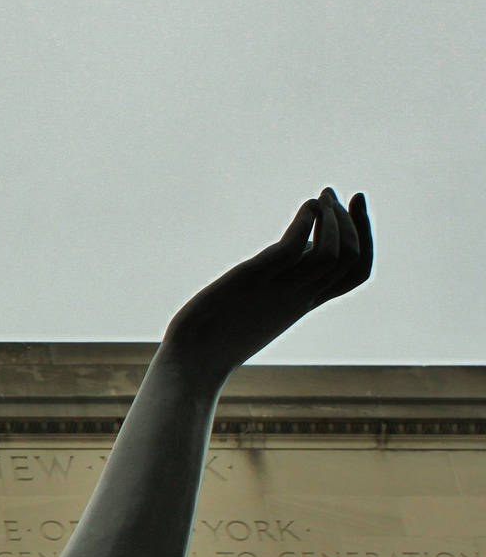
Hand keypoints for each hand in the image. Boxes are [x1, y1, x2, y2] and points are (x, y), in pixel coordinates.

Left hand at [162, 188, 372, 388]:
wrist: (192, 362)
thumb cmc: (215, 338)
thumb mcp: (256, 308)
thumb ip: (276, 286)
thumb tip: (285, 260)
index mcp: (302, 302)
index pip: (355, 273)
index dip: (365, 239)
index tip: (356, 207)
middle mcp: (298, 296)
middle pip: (350, 259)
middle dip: (355, 221)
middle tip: (337, 193)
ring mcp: (278, 289)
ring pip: (330, 253)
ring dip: (332, 217)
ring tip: (321, 196)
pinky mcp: (252, 279)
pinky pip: (291, 248)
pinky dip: (305, 222)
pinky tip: (305, 207)